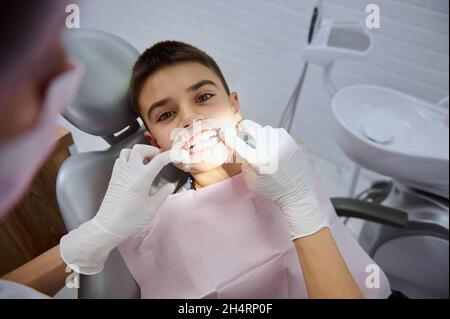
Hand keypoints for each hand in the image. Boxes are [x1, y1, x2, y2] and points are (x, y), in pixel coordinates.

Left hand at [60, 145, 187, 274]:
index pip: (159, 159)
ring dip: (139, 153)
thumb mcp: (151, 208)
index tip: (179, 155)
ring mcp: (120, 172)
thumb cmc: (131, 219)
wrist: (108, 226)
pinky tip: (135, 169)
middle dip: (152, 150)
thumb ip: (162, 194)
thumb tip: (170, 186)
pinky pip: (121, 159)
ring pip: (128, 151)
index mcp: (142, 178)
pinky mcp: (114, 177)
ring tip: (147, 162)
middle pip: (140, 149)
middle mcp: (130, 171)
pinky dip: (129, 158)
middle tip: (159, 159)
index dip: (171, 155)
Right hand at [220, 120, 328, 239]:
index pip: (237, 143)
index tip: (223, 131)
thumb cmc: (272, 190)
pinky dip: (273, 135)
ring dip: (260, 133)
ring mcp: (283, 145)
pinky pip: (278, 131)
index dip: (227, 136)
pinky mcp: (292, 143)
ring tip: (260, 142)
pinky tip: (272, 144)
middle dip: (245, 129)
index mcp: (258, 161)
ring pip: (266, 129)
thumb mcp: (251, 182)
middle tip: (243, 132)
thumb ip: (244, 164)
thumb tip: (240, 149)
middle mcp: (270, 150)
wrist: (297, 194)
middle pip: (252, 129)